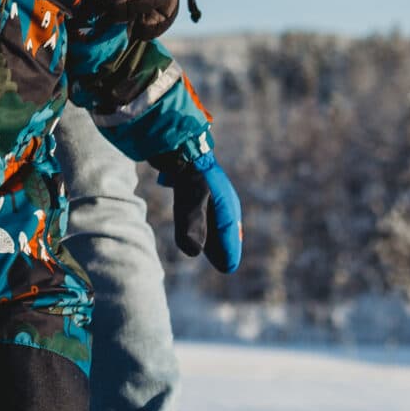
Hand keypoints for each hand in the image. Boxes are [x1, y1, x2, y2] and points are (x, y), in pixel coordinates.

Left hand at [161, 155, 242, 273]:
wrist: (180, 142)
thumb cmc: (187, 171)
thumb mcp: (189, 198)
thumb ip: (192, 224)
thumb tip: (193, 252)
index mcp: (226, 203)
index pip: (229, 232)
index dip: (228, 250)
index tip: (228, 268)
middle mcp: (223, 200)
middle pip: (226, 229)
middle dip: (225, 246)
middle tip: (226, 265)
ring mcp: (213, 195)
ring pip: (218, 222)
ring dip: (216, 237)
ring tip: (214, 254)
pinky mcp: (201, 191)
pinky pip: (210, 214)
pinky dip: (208, 227)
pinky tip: (203, 232)